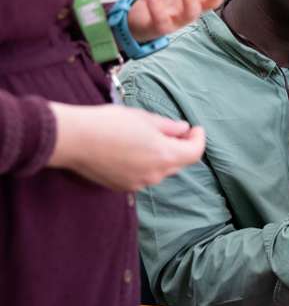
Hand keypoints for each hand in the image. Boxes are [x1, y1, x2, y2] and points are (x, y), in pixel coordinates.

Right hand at [47, 103, 205, 190]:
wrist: (73, 140)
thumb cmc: (109, 123)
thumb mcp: (145, 118)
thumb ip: (169, 127)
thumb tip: (183, 129)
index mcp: (164, 156)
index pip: (194, 153)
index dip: (198, 139)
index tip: (195, 129)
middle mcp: (155, 175)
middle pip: (179, 163)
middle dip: (181, 147)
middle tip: (176, 130)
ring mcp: (138, 184)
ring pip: (160, 170)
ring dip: (163, 156)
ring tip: (151, 138)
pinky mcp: (122, 187)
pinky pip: (143, 176)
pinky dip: (146, 164)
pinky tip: (133, 150)